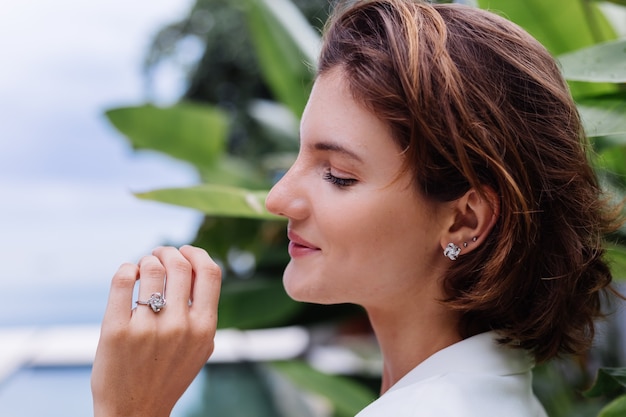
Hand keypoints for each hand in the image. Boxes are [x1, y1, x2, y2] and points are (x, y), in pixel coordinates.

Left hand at [91, 245, 221, 416]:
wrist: (135, 411)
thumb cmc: (168, 374)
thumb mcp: (200, 346)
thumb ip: (203, 311)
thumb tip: (195, 266)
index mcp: (205, 328)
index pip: (209, 272)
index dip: (196, 253)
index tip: (184, 251)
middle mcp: (179, 326)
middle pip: (179, 264)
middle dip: (167, 251)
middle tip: (157, 255)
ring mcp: (147, 329)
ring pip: (151, 269)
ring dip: (146, 261)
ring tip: (142, 269)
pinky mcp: (116, 331)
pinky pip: (123, 280)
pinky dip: (126, 269)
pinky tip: (128, 276)